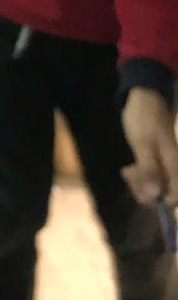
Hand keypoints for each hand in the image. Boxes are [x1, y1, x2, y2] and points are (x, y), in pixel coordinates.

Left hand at [122, 88, 177, 206]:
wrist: (143, 97)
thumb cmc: (144, 118)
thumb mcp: (143, 143)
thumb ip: (149, 169)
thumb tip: (156, 195)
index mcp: (174, 164)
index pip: (175, 196)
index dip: (161, 202)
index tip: (142, 194)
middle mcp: (172, 167)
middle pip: (163, 193)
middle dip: (145, 190)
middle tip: (129, 174)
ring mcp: (164, 164)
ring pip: (154, 186)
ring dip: (139, 183)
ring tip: (126, 171)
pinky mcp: (154, 161)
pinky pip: (149, 176)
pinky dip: (138, 176)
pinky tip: (127, 169)